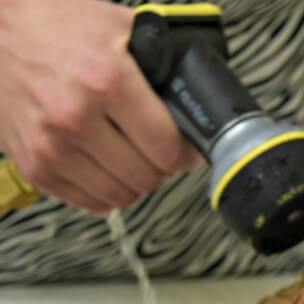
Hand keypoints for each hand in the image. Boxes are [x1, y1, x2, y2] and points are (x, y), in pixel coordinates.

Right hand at [0, 0, 200, 213]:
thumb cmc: (55, 25)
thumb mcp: (118, 27)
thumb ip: (160, 63)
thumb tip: (194, 101)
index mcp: (106, 81)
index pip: (167, 148)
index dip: (184, 152)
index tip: (185, 148)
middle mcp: (75, 117)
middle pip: (147, 176)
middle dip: (162, 167)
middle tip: (159, 152)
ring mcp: (51, 145)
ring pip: (121, 195)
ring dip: (135, 182)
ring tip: (134, 158)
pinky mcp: (34, 165)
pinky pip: (89, 202)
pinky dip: (106, 191)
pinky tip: (108, 168)